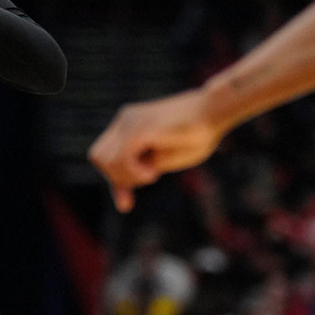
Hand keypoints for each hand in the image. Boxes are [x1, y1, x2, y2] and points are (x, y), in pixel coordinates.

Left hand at [88, 89, 228, 212]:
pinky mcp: (142, 127)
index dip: (114, 180)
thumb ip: (140, 170)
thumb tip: (121, 186)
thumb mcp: (163, 159)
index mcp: (127, 124)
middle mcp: (124, 119)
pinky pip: (122, 158)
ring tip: (153, 173)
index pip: (103, 155)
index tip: (126, 203)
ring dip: (127, 176)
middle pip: (98, 158)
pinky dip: (134, 172)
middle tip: (148, 178)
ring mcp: (131, 121)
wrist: (215, 111)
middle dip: (118, 179)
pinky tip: (153, 172)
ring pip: (106, 160)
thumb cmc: (196, 134)